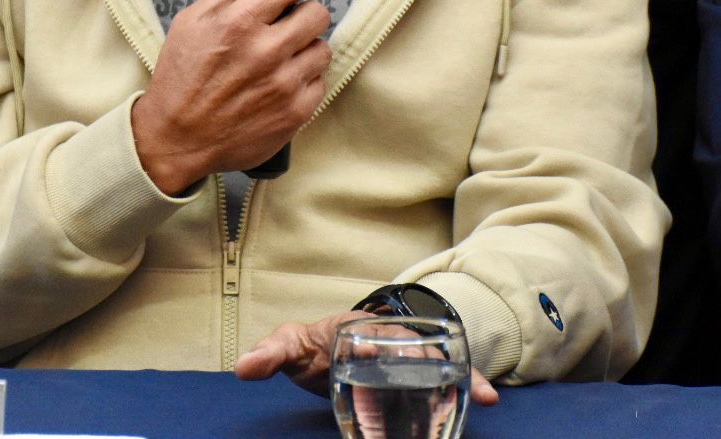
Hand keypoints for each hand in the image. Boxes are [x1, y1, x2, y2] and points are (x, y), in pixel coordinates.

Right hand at [131, 0, 330, 194]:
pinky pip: (320, 83)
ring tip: (285, 56)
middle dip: (307, 13)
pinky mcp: (294, 113)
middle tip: (293, 22)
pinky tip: (284, 82)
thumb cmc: (181, 78)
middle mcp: (265, 52)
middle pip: (317, 14)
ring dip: (307, 48)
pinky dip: (306, 80)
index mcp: (238, 23)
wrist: (177, 138)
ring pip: (323, 49)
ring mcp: (283, 85)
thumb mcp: (190, 24)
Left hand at [234, 310, 498, 405]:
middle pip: (417, 345)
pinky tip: (486, 399)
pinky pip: (445, 377)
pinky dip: (468, 385)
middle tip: (458, 378)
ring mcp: (406, 356)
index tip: (396, 356)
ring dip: (461, 375)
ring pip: (438, 361)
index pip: (377, 333)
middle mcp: (389, 337)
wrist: (330, 352)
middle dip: (438, 360)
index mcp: (359, 329)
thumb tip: (243, 367)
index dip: (387, 344)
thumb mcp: (291, 347)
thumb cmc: (313, 348)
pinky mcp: (417, 376)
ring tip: (484, 394)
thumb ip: (271, 354)